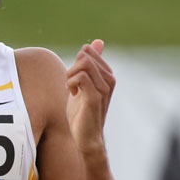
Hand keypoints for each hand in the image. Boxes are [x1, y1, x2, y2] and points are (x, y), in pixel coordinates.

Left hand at [64, 39, 116, 157]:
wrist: (85, 137)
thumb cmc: (82, 112)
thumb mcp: (83, 84)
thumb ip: (88, 65)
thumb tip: (97, 42)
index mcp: (107, 74)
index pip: (88, 51)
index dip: (75, 62)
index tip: (74, 78)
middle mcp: (109, 79)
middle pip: (84, 55)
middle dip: (71, 67)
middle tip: (70, 84)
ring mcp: (104, 88)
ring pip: (83, 63)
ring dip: (70, 75)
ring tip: (71, 89)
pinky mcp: (95, 97)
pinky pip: (80, 77)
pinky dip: (71, 83)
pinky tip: (72, 93)